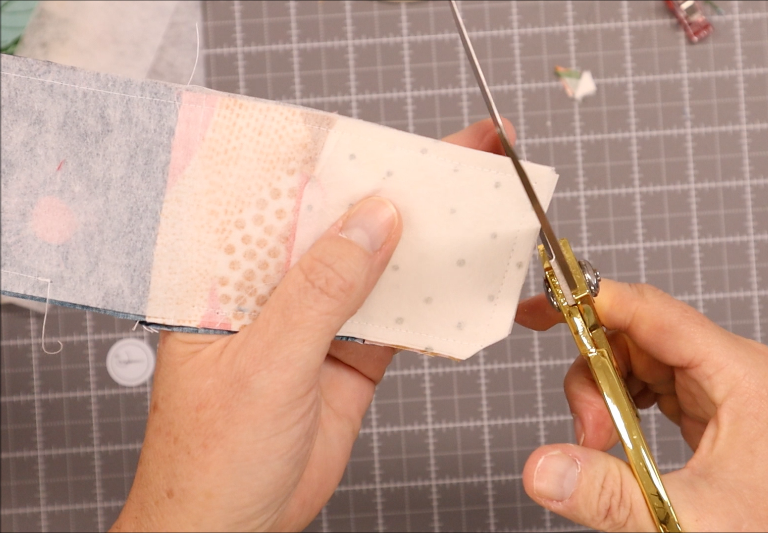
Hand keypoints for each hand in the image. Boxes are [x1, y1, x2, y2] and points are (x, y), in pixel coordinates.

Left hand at [111, 118, 516, 531]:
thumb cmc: (212, 458)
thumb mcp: (265, 362)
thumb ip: (321, 290)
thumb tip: (373, 220)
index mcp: (231, 276)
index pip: (287, 200)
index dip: (343, 160)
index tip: (395, 136)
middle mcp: (276, 289)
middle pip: (344, 223)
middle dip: (401, 187)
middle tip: (462, 156)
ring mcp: (317, 323)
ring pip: (378, 267)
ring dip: (425, 241)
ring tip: (476, 204)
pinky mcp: (350, 360)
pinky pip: (399, 319)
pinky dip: (433, 301)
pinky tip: (465, 277)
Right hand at [516, 280, 767, 531]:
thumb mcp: (686, 517)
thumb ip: (607, 493)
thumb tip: (542, 467)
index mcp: (739, 373)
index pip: (651, 312)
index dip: (589, 302)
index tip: (542, 306)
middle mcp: (734, 374)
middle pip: (639, 340)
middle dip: (596, 377)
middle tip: (583, 432)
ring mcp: (727, 397)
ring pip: (644, 367)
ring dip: (608, 400)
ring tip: (599, 448)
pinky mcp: (719, 422)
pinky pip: (659, 395)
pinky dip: (627, 414)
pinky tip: (618, 443)